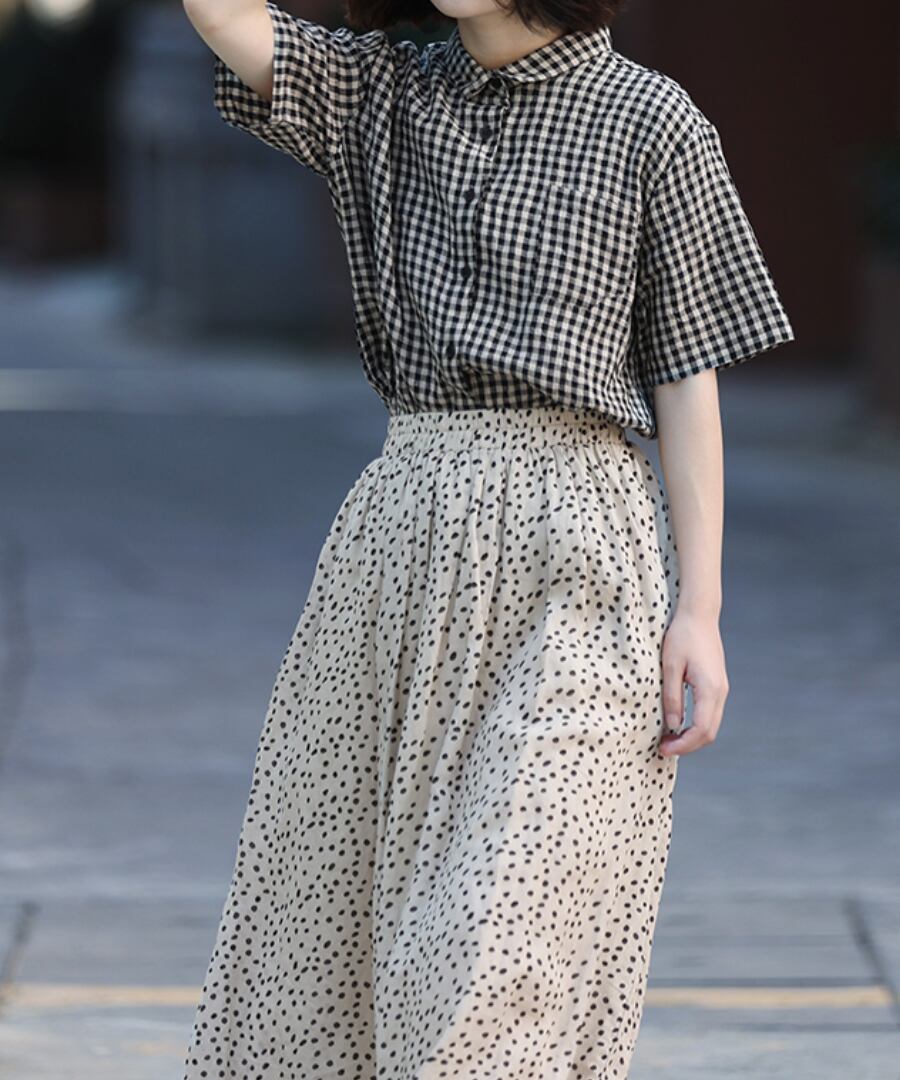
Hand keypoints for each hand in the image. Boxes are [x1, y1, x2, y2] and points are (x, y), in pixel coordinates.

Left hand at [657, 607, 728, 757]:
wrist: (699, 615)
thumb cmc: (682, 636)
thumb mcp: (670, 666)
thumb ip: (672, 696)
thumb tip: (673, 725)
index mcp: (710, 689)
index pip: (701, 730)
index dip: (683, 745)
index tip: (663, 748)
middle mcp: (720, 692)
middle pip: (709, 732)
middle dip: (687, 745)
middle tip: (663, 748)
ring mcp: (721, 688)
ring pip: (711, 725)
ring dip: (692, 736)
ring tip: (668, 738)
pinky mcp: (717, 684)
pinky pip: (709, 713)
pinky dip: (696, 725)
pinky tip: (678, 723)